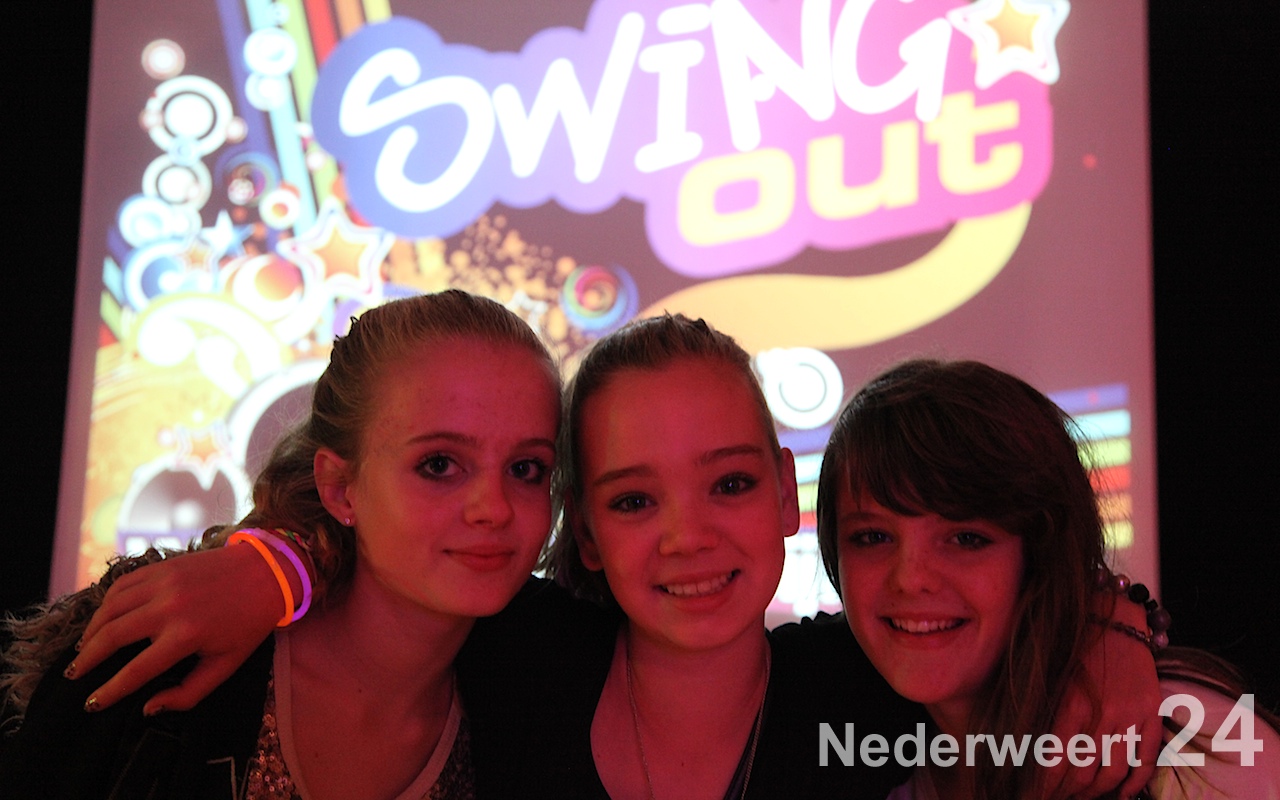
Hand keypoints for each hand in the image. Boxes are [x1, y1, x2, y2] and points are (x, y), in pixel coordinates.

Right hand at [68, 545, 281, 713]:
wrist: (268, 572)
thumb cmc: (248, 623)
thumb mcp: (227, 664)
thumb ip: (188, 692)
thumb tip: (148, 708)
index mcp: (187, 634)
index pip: (136, 670)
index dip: (109, 691)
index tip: (91, 704)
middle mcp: (170, 606)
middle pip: (111, 636)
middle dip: (87, 660)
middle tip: (75, 676)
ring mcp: (164, 582)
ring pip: (110, 608)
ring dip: (90, 632)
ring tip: (82, 651)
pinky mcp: (163, 566)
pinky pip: (122, 586)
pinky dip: (105, 604)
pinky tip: (102, 620)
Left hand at [1041, 604, 1160, 798]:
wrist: (1113, 616)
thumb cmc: (1070, 645)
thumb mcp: (1046, 676)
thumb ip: (1037, 714)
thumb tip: (1018, 754)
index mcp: (1068, 704)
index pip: (1052, 765)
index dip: (1042, 789)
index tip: (1031, 796)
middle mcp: (1101, 713)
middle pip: (1083, 774)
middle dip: (1066, 793)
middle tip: (1053, 797)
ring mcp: (1131, 715)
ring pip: (1114, 773)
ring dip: (1096, 793)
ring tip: (1080, 796)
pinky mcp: (1152, 714)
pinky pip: (1146, 761)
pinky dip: (1135, 784)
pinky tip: (1121, 795)